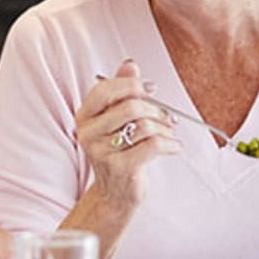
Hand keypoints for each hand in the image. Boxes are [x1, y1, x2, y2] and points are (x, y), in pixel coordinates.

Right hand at [76, 60, 180, 208]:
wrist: (114, 194)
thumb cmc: (119, 153)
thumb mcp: (116, 121)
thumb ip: (121, 91)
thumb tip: (129, 64)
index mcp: (84, 116)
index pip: (104, 90)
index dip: (131, 85)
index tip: (151, 89)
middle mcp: (88, 133)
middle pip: (130, 106)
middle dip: (156, 110)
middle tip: (168, 118)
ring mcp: (102, 151)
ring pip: (144, 126)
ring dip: (165, 129)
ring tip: (170, 135)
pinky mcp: (120, 167)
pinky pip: (153, 145)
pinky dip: (170, 144)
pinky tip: (174, 147)